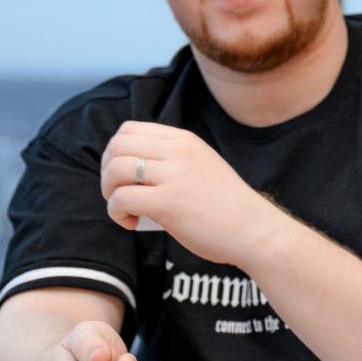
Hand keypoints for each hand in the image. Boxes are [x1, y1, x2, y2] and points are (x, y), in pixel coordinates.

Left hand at [99, 122, 285, 268]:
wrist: (254, 230)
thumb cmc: (228, 207)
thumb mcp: (203, 167)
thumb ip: (174, 161)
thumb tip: (134, 170)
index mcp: (184, 140)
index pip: (129, 129)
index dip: (116, 152)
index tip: (123, 176)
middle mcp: (178, 152)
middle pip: (117, 146)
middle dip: (107, 171)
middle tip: (118, 193)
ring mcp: (173, 176)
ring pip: (115, 170)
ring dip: (109, 192)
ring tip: (124, 209)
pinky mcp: (168, 202)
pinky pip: (122, 199)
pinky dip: (117, 213)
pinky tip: (132, 223)